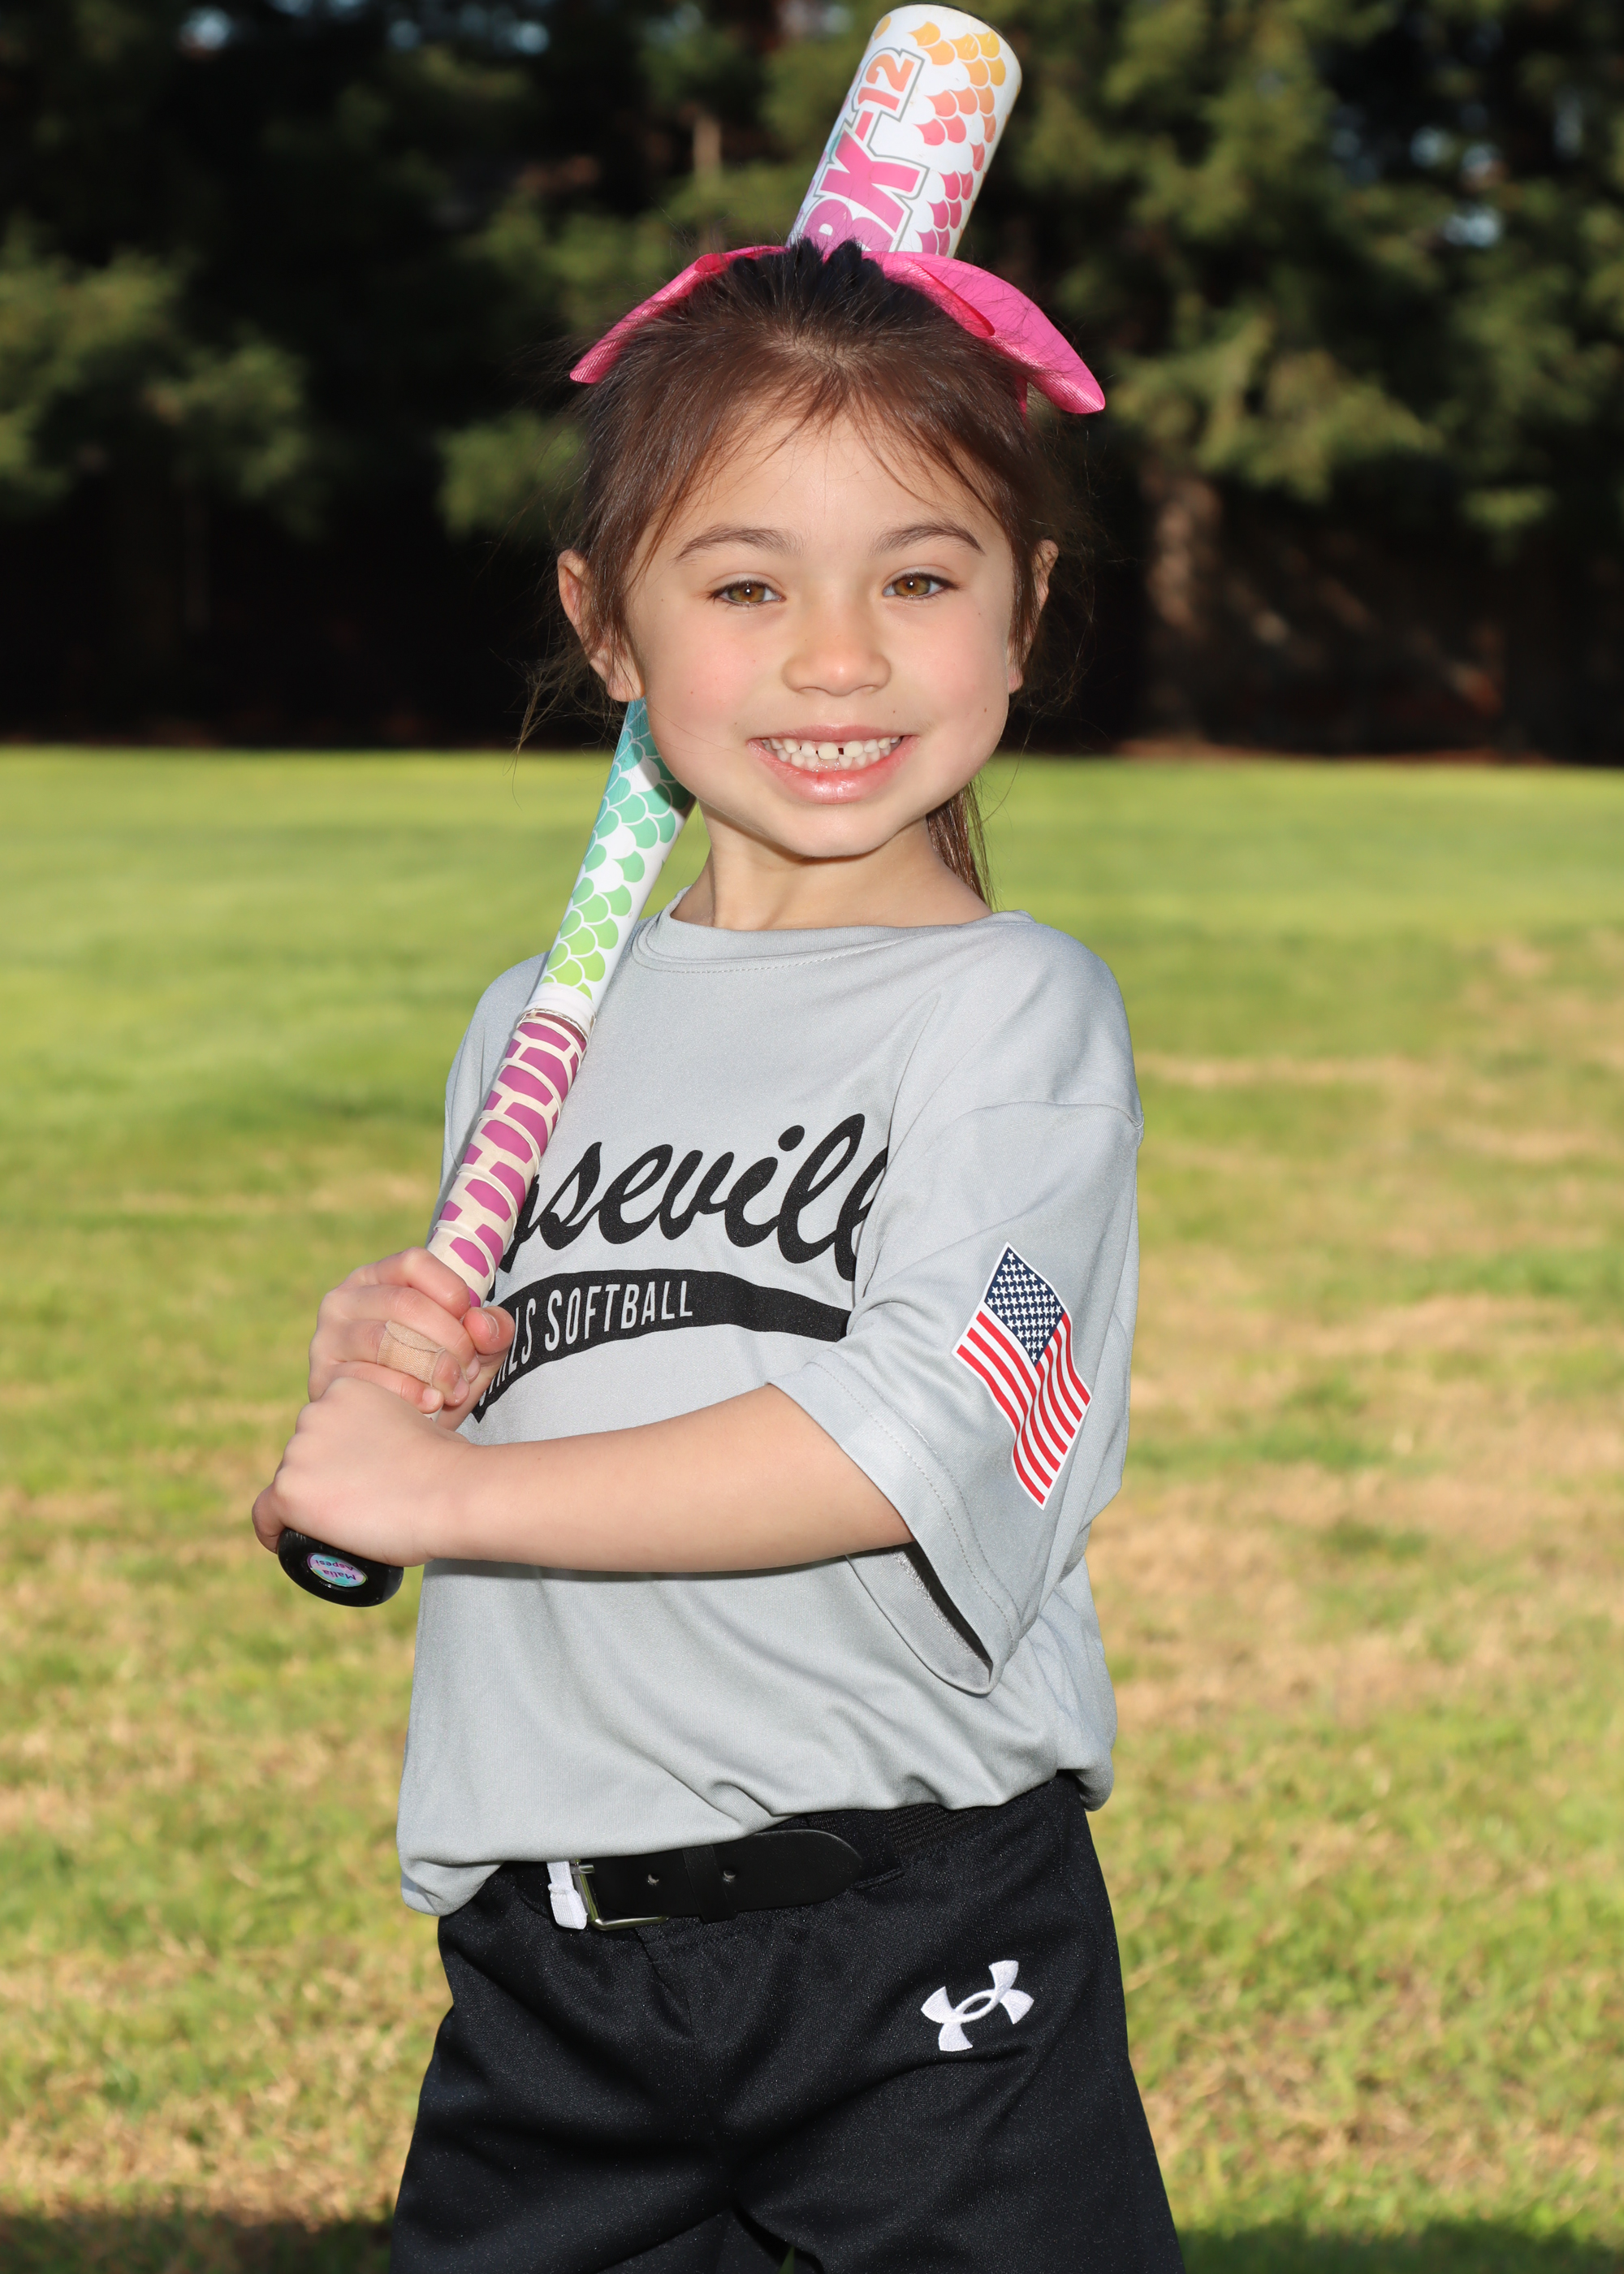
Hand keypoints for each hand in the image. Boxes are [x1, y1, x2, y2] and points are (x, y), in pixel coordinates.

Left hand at [253, 1376, 468, 1564]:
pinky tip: (281, 1542)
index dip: (332, 1456)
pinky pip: (265, 1516)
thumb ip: (394, 1426)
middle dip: (319, 1478)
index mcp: (344, 1388)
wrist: (451, 1491)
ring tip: (340, 1527)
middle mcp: (313, 1412)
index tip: (351, 1481)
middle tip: (353, 1507)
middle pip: (301, 1454)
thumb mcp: (418, 1423)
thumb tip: (391, 1453)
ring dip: (305, 1503)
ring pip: (288, 1484)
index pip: (322, 1427)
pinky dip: (272, 1531)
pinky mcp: (289, 1490)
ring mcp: (297, 1452)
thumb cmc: (449, 1465)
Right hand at [309, 1248, 514, 1425]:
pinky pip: (366, 1379)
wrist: (397, 1431)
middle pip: (405, 1304)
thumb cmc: (436, 1377)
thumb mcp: (473, 1350)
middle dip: (449, 1338)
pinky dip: (407, 1393)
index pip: (414, 1263)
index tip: (471, 1324)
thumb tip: (481, 1324)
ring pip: (385, 1341)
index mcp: (378, 1278)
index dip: (451, 1291)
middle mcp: (344, 1300)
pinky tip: (430, 1403)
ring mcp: (328, 1339)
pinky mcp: (322, 1378)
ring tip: (453, 1389)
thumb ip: (491, 1330)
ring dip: (430, 1367)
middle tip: (470, 1367)